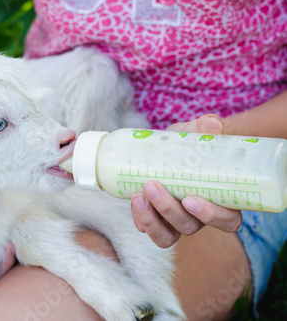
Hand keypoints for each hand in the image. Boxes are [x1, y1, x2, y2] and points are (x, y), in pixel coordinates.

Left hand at [131, 114, 242, 247]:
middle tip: (153, 186)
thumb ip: (205, 127)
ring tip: (138, 195)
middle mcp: (199, 216)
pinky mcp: (156, 220)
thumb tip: (213, 125)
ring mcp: (176, 221)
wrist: (166, 148)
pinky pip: (148, 229)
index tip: (190, 199)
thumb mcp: (195, 132)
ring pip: (167, 236)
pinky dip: (139, 218)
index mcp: (221, 199)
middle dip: (169, 210)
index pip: (228, 220)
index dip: (212, 216)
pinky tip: (133, 198)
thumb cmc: (188, 144)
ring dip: (151, 219)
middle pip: (190, 226)